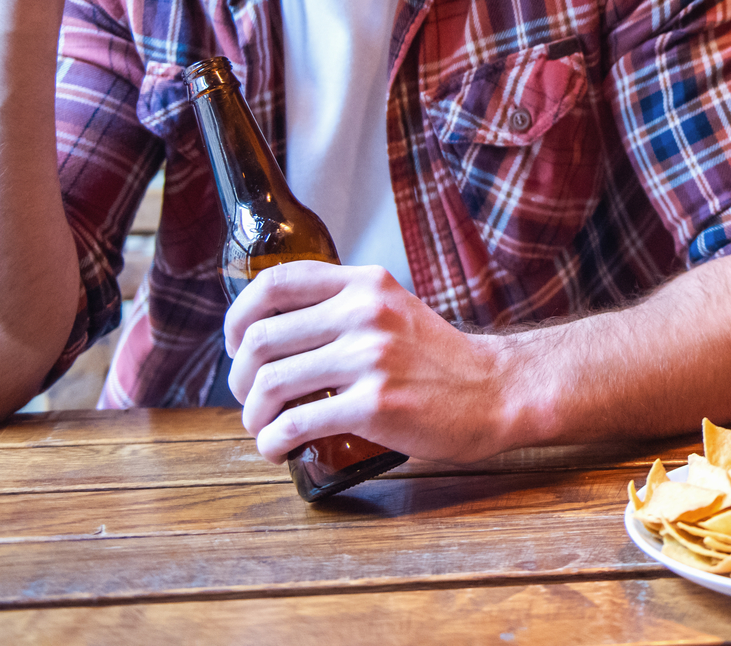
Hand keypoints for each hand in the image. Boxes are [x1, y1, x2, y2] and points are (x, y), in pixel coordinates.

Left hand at [223, 261, 516, 464]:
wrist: (495, 392)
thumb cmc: (439, 361)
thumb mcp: (393, 310)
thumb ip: (345, 309)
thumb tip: (275, 334)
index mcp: (365, 284)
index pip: (276, 282)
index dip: (238, 315)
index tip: (235, 345)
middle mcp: (364, 313)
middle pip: (262, 339)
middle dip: (240, 378)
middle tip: (250, 398)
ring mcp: (369, 357)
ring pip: (271, 383)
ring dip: (253, 414)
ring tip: (263, 427)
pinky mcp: (374, 403)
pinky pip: (296, 423)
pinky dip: (272, 441)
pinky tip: (276, 448)